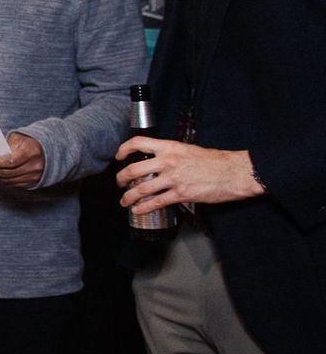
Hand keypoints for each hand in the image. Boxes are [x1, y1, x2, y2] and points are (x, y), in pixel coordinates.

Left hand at [0, 132, 44, 187]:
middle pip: (7, 173)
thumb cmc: (30, 143)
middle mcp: (34, 167)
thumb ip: (5, 145)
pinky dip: (1, 181)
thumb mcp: (19, 138)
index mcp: (31, 152)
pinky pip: (13, 184)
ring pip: (8, 181)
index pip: (11, 162)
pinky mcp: (32, 183)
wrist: (48, 152)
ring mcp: (34, 177)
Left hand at [115, 137, 264, 214]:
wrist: (235, 172)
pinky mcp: (181, 194)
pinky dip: (143, 208)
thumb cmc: (216, 161)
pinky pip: (156, 202)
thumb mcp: (189, 150)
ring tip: (124, 201)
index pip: (139, 143)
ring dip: (128, 197)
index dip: (124, 149)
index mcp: (170, 147)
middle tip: (119, 183)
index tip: (119, 156)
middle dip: (121, 179)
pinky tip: (138, 210)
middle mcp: (168, 161)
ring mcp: (173, 179)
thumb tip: (158, 160)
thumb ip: (172, 154)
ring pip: (141, 189)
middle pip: (133, 170)